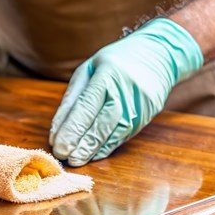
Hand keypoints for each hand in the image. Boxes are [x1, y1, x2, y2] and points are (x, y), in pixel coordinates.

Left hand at [49, 18, 202, 165]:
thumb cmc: (113, 63)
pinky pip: (124, 134)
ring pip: (115, 132)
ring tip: (77, 160)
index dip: (72, 129)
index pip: (87, 106)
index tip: (58, 147)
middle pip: (103, 122)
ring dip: (94, 149)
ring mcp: (140, 103)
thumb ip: (72, 99)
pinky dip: (107, 146)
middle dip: (83, 143)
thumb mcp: (88, 70)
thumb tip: (57, 131)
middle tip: (66, 158)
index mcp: (108, 72)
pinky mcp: (147, 114)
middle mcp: (126, 88)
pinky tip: (94, 154)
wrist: (157, 54)